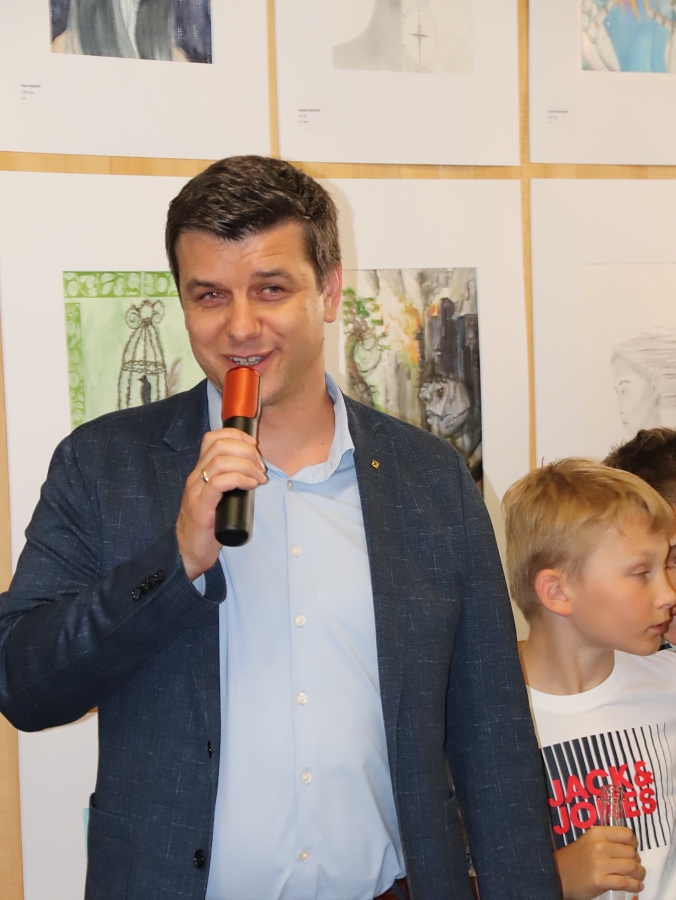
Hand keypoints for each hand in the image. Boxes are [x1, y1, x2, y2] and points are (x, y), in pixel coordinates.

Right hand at [176, 428, 266, 580]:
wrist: (187, 552)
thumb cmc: (206, 526)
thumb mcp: (218, 497)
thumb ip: (229, 482)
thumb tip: (255, 471)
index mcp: (200, 472)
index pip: (212, 438)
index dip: (236, 435)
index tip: (254, 445)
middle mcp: (195, 477)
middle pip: (219, 445)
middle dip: (247, 451)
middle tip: (261, 467)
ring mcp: (196, 491)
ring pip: (220, 461)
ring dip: (246, 465)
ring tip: (259, 478)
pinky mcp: (201, 508)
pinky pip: (219, 483)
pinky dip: (239, 479)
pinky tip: (250, 485)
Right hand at [555, 826, 643, 899]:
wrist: (558, 875)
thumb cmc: (576, 858)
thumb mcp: (589, 841)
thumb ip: (607, 840)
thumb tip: (630, 847)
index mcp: (597, 833)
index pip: (627, 834)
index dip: (633, 843)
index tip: (632, 850)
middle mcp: (599, 846)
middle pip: (632, 853)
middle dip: (637, 861)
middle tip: (634, 867)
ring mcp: (600, 864)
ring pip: (632, 868)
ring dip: (640, 874)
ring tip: (638, 877)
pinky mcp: (600, 881)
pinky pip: (626, 883)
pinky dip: (636, 886)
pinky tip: (636, 886)